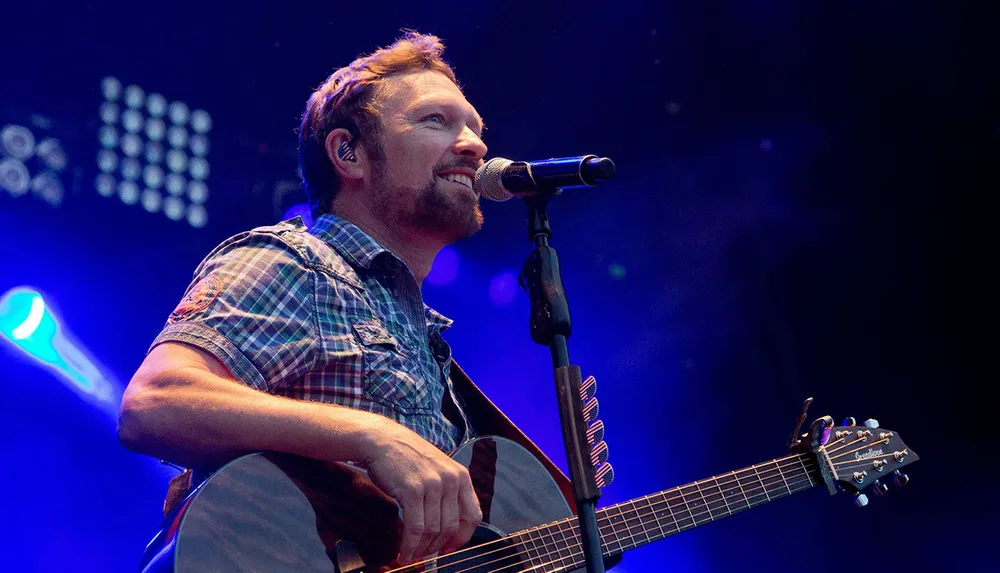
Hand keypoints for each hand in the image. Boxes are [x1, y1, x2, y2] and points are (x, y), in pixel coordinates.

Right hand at [360, 418, 481, 564]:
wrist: (382, 441)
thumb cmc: (407, 457)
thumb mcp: (438, 469)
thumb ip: (448, 492)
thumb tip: (449, 527)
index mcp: (461, 475)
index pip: (473, 516)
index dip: (462, 537)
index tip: (449, 548)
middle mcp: (451, 480)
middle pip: (452, 527)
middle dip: (438, 546)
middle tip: (426, 555)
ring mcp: (433, 485)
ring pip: (433, 530)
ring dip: (422, 549)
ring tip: (412, 555)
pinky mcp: (412, 491)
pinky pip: (415, 528)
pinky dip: (410, 545)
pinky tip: (404, 552)